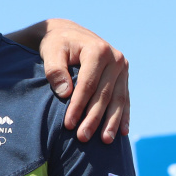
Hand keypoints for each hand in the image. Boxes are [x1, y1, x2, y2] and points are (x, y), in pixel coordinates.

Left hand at [36, 20, 129, 142]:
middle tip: (82, 138)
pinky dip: (123, 116)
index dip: (78, 106)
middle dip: (93, 118)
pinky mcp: (124, 76)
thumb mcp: (51, 52)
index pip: (88, 84)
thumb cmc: (57, 44)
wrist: (69, 34)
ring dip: (111, 122)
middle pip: (104, 95)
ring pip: (118, 100)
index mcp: (97, 50)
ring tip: (104, 141)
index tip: (68, 125)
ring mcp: (122, 68)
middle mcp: (115, 59)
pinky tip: (122, 132)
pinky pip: (125, 99)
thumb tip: (65, 93)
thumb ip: (55, 70)